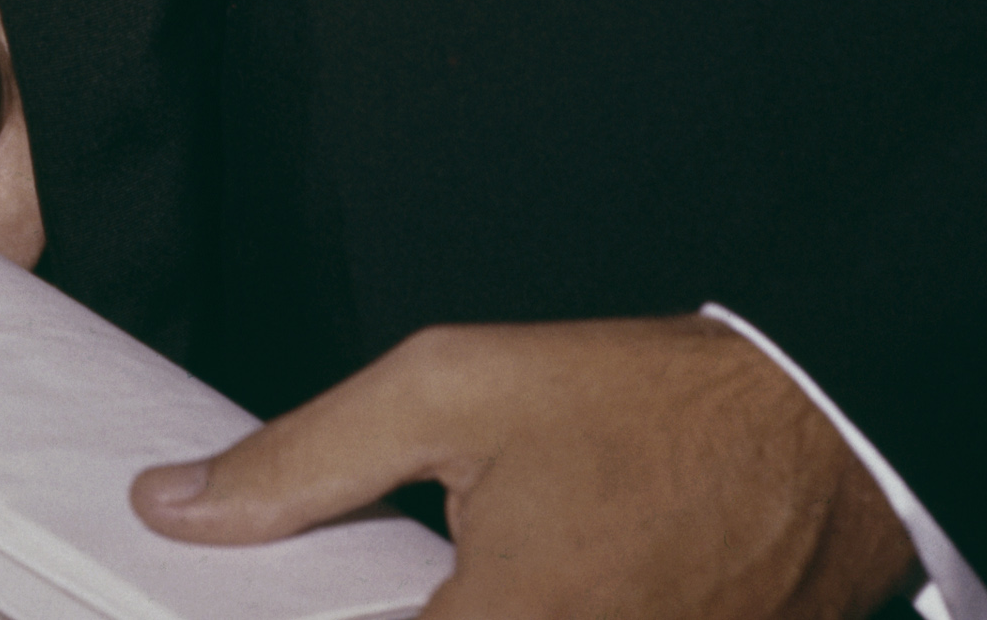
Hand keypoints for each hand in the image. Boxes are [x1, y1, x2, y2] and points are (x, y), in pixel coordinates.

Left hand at [132, 318, 918, 619]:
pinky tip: (463, 586)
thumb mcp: (452, 389)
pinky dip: (480, 615)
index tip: (209, 590)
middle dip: (359, 603)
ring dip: (412, 607)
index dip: (271, 613)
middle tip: (345, 564)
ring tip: (421, 567)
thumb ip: (300, 461)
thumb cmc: (642, 405)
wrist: (817, 442)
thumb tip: (170, 508)